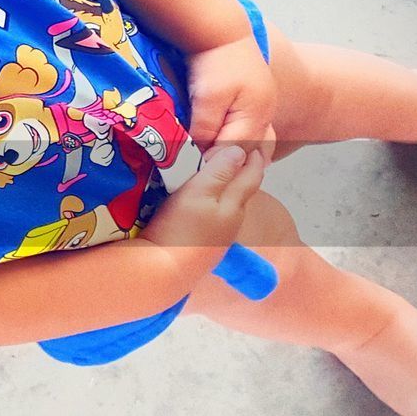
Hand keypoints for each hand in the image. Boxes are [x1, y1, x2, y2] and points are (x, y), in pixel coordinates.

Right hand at [141, 145, 266, 258]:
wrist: (164, 271)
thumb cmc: (180, 227)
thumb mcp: (199, 191)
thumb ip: (220, 171)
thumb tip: (239, 152)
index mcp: (234, 205)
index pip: (251, 176)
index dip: (252, 159)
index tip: (252, 144)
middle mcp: (232, 222)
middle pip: (243, 193)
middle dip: (243, 174)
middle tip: (238, 156)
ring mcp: (219, 239)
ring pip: (230, 208)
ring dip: (228, 191)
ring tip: (219, 177)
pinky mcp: (205, 250)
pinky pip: (216, 221)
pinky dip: (215, 207)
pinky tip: (204, 207)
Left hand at [186, 37, 277, 164]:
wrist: (221, 30)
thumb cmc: (215, 60)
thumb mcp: (206, 98)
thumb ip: (205, 129)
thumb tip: (201, 154)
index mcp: (256, 115)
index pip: (236, 152)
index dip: (214, 160)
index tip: (193, 165)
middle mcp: (266, 114)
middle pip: (250, 151)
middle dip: (227, 159)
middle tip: (203, 164)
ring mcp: (264, 107)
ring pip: (256, 142)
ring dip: (236, 151)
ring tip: (216, 158)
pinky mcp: (257, 101)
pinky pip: (253, 130)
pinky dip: (240, 139)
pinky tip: (226, 144)